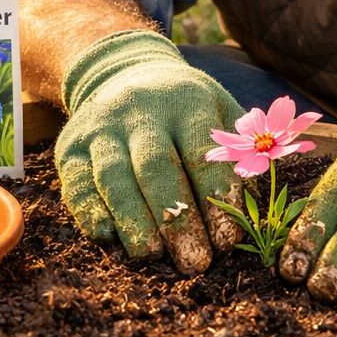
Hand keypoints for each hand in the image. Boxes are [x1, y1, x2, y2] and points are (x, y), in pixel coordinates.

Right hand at [55, 30, 245, 272]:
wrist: (122, 73)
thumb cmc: (186, 108)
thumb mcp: (221, 112)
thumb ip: (244, 154)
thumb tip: (268, 210)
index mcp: (187, 101)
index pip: (202, 154)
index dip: (215, 199)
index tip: (227, 242)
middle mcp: (140, 111)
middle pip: (156, 168)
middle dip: (176, 220)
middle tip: (194, 264)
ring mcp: (100, 128)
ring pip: (113, 177)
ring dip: (133, 221)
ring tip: (152, 257)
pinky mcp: (69, 147)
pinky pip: (75, 183)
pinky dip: (90, 212)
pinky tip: (108, 239)